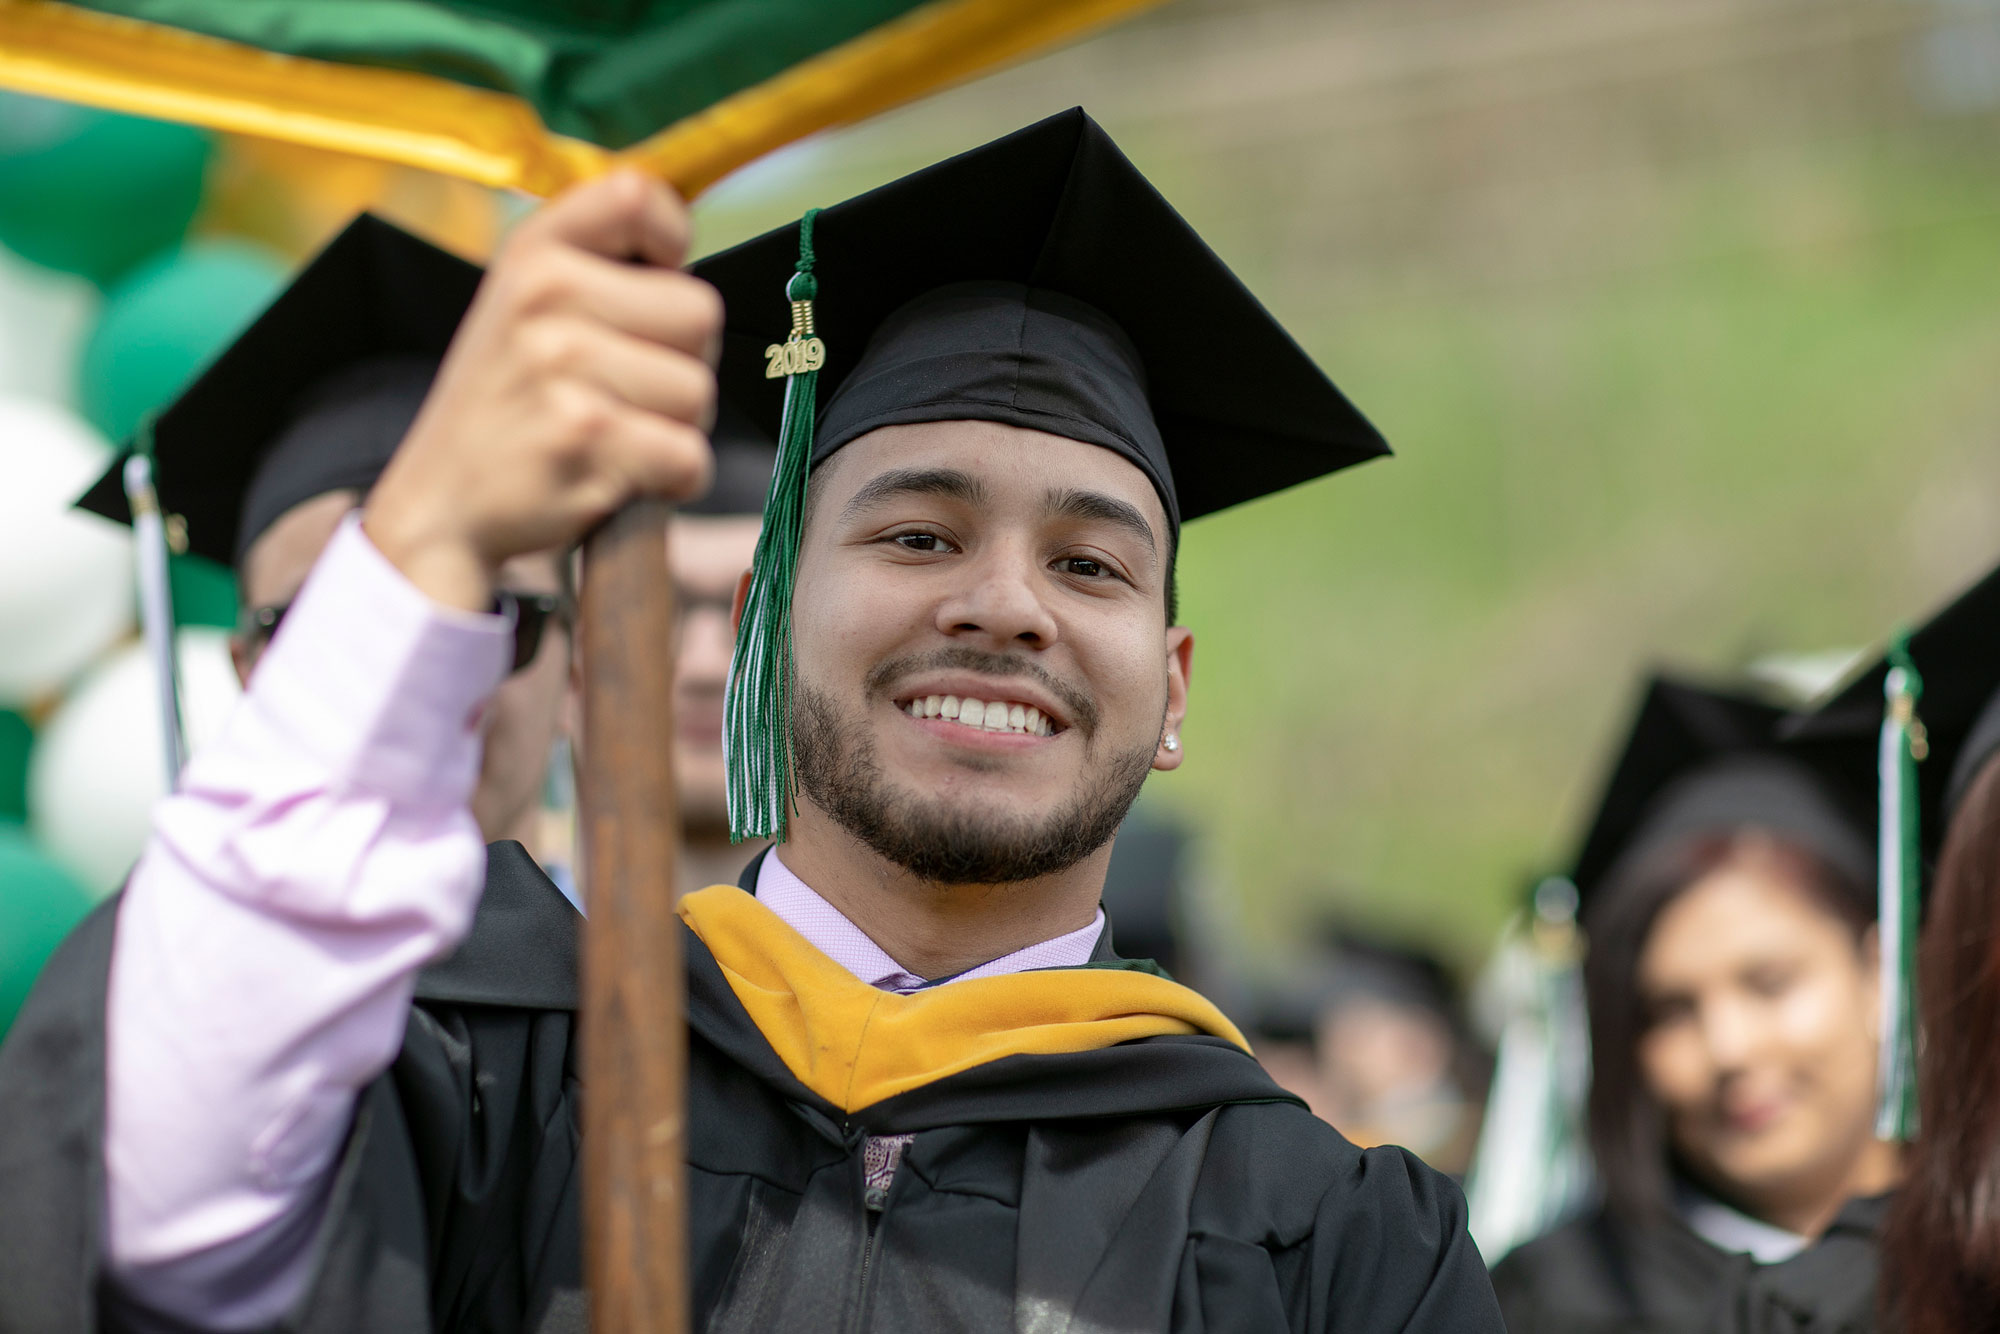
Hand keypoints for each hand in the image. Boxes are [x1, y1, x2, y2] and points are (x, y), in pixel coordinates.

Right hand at [365, 169, 721, 611]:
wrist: (441, 506)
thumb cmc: (507, 406)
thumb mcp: (522, 310)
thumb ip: (593, 269)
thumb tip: (684, 252)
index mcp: (532, 253)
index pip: (637, 195)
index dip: (673, 239)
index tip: (658, 279)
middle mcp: (543, 296)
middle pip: (699, 314)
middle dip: (682, 363)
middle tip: (626, 392)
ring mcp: (562, 366)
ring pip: (699, 392)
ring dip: (676, 428)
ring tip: (615, 436)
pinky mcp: (585, 437)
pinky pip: (689, 456)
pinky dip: (673, 480)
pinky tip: (622, 477)